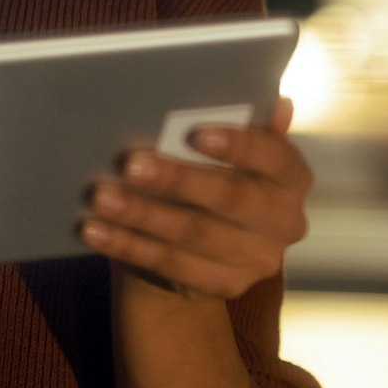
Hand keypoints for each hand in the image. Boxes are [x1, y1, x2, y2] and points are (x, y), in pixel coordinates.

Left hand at [79, 96, 312, 300]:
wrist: (199, 240)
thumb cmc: (210, 172)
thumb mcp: (224, 148)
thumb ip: (238, 123)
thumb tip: (275, 102)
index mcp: (291, 176)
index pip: (274, 157)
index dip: (239, 145)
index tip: (196, 132)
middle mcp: (285, 221)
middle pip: (230, 199)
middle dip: (177, 180)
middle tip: (130, 164)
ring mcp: (258, 259)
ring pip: (193, 235)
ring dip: (141, 216)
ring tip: (101, 196)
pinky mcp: (225, 286)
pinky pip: (170, 266)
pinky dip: (128, 246)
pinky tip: (96, 229)